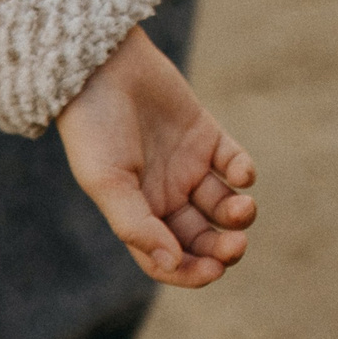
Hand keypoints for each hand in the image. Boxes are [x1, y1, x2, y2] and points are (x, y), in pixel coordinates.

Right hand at [54, 26, 257, 288]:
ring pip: (223, 206)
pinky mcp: (205, 135)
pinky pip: (234, 164)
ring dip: (239, 216)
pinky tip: (240, 173)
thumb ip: (137, 225)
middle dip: (222, 249)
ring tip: (241, 207)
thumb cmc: (94, 125)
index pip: (168, 259)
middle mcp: (163, 194)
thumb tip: (172, 263)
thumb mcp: (106, 180)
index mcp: (135, 211)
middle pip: (202, 238)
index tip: (213, 270)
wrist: (100, 64)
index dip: (191, 273)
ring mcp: (186, 165)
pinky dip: (243, 173)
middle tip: (235, 245)